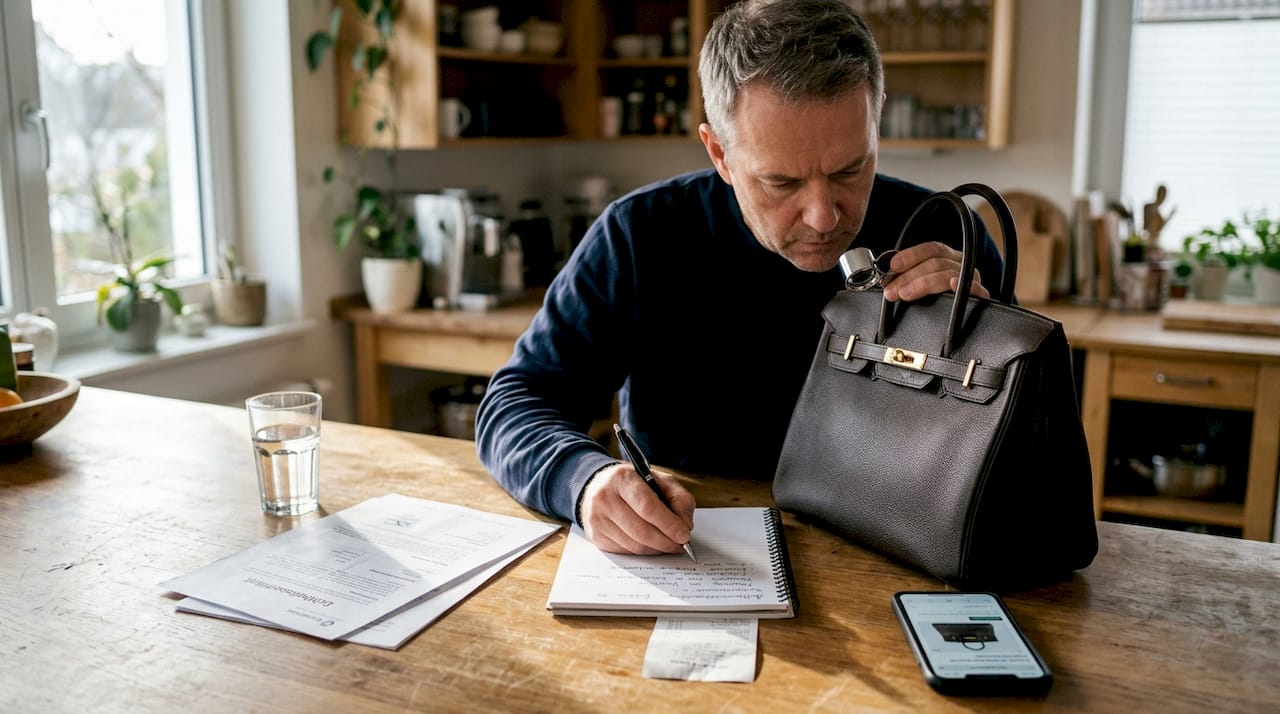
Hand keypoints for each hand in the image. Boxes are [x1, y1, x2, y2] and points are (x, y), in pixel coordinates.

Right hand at [579, 463, 695, 554]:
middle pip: (641, 530)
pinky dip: (644, 551)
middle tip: (680, 545)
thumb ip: (680, 499)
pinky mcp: (596, 536)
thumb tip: (685, 526)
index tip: (684, 535)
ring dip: (657, 549)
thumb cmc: (635, 484)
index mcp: (622, 478)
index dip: (668, 524)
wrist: (600, 486)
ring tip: (669, 544)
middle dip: (666, 542)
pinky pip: (626, 551)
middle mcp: (604, 498)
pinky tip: (652, 544)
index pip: (647, 506)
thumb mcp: (661, 481)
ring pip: (634, 545)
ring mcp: (597, 519)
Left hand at [881, 241, 987, 301]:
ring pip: (948, 274)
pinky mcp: (980, 298)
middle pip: (936, 263)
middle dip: (909, 276)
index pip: (932, 249)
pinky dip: (962, 285)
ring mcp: (972, 281)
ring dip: (924, 283)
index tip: (893, 266)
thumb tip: (888, 281)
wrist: (964, 326)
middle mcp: (961, 267)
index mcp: (949, 259)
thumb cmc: (938, 304)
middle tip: (892, 291)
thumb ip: (910, 280)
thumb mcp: (923, 287)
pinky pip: (975, 289)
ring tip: (906, 294)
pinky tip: (952, 283)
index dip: (912, 255)